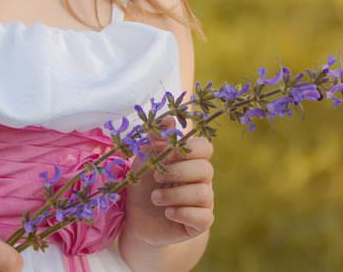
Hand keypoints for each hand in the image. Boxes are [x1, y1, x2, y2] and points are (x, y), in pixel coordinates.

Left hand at [122, 116, 214, 246]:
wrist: (136, 219)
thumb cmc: (143, 184)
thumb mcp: (144, 159)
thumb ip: (155, 139)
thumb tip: (168, 119)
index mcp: (191, 160)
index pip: (205, 147)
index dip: (187, 149)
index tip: (165, 154)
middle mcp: (202, 179)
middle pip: (206, 169)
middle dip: (178, 172)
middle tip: (157, 177)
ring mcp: (203, 202)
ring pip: (204, 193)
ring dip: (175, 195)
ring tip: (155, 198)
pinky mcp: (200, 223)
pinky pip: (204, 217)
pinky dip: (183, 213)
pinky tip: (168, 213)